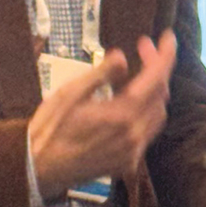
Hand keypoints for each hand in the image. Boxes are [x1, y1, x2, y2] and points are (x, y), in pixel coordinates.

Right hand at [28, 30, 176, 199]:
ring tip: (137, 74)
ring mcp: (132, 152)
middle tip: (141, 49)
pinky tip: (129, 104)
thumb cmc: (49, 130)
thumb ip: (101, 73)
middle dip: (156, 68)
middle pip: (160, 95)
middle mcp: (133, 136)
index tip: (167, 37)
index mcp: (121, 116)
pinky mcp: (127, 163)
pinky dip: (146, 112)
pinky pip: (147, 133)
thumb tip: (122, 57)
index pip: (156, 79)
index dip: (165, 55)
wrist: (38, 169)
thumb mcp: (70, 93)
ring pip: (158, 116)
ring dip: (154, 91)